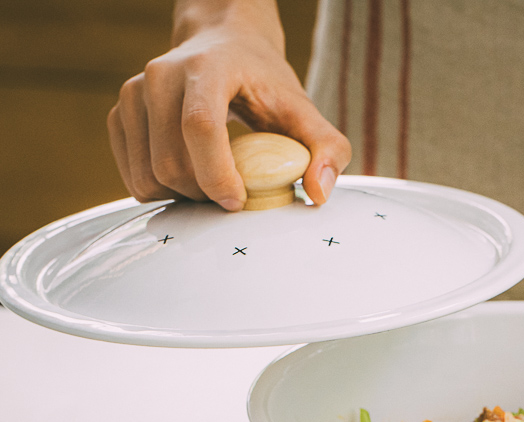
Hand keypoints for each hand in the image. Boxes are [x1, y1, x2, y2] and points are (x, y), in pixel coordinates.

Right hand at [107, 0, 350, 209]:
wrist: (223, 44)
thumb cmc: (264, 83)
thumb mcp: (304, 111)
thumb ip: (327, 150)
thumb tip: (319, 194)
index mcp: (207, 69)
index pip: (199, 127)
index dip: (217, 174)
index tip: (238, 200)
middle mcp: (161, 75)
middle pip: (171, 161)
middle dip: (204, 194)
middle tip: (233, 193)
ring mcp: (134, 94)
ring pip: (149, 176)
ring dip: (184, 197)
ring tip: (212, 185)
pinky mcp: (120, 115)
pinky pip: (134, 178)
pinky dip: (164, 193)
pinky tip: (190, 180)